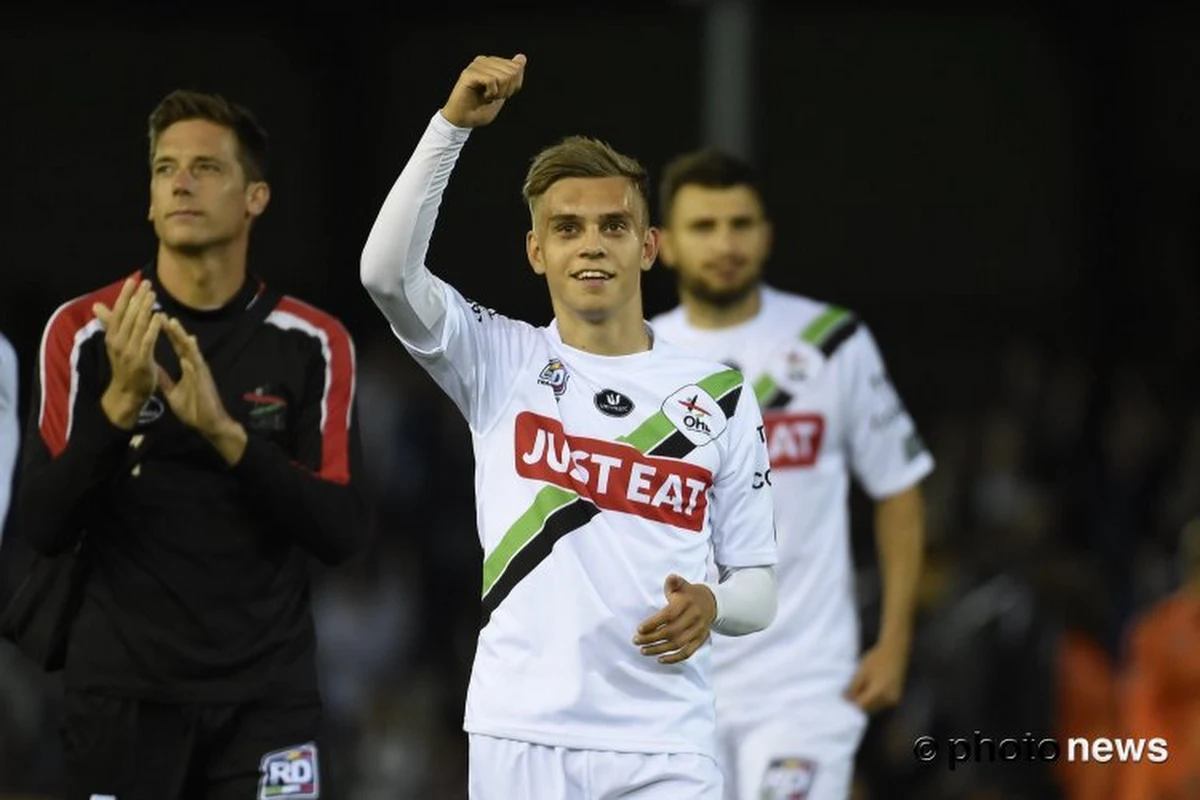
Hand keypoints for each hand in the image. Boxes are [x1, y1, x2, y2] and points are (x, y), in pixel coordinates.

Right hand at [94, 278, 163, 428]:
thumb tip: (97, 305)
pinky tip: (160, 316)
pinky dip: (152, 328)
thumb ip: (111, 324)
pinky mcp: (140, 360)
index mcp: (112, 336)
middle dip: (137, 298)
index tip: (132, 280)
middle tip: (147, 283)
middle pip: (128, 315)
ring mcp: (128, 351)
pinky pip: (147, 341)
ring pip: (137, 325)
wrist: (126, 393)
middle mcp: (117, 342)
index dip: (125, 295)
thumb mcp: (116, 343)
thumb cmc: (125, 366)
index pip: (118, 311)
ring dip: (145, 308)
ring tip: (153, 294)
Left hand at [157, 316, 246, 463]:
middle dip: (168, 326)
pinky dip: (192, 349)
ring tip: (169, 320)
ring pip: (187, 346)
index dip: (162, 331)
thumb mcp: (172, 393)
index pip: (172, 344)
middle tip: (156, 310)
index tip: (151, 317)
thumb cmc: (193, 409)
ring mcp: (199, 368)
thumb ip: (165, 379)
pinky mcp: (204, 375)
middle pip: (178, 340)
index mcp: (186, 366)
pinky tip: (187, 338)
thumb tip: (154, 367)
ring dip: (179, 333)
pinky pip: (197, 360)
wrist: (208, 423)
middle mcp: (192, 362)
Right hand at [440, 53, 526, 128]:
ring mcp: (475, 66)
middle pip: (512, 71)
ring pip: (503, 76)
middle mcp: (484, 60)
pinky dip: (492, 93)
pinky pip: (492, 80)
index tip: (501, 94)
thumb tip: (522, 57)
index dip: (514, 86)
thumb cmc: (481, 108)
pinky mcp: (469, 73)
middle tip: (494, 97)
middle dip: (507, 90)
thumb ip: (513, 75)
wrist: (463, 120)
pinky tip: (483, 97)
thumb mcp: (503, 92)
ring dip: (499, 93)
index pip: (517, 68)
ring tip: (487, 97)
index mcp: (492, 62)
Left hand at [633, 574, 716, 664]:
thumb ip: (674, 582)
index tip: (639, 629)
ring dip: (659, 650)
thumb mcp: (682, 585)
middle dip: (651, 638)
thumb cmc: (689, 594)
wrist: (711, 603)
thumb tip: (671, 578)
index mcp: (687, 603)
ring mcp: (698, 630)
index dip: (653, 623)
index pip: (669, 615)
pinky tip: (660, 659)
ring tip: (643, 650)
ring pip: (678, 644)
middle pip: (672, 632)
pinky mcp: (700, 640)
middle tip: (636, 641)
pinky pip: (687, 653)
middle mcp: (695, 617)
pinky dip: (674, 659)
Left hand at [845, 637, 910, 712]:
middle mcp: (889, 699)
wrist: (895, 651)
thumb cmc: (876, 659)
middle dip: (858, 704)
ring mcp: (894, 700)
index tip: (843, 700)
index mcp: (880, 692)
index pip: (862, 706)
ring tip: (858, 691)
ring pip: (875, 708)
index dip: (851, 705)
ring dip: (866, 704)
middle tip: (849, 695)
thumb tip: (845, 699)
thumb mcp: (861, 672)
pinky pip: (881, 704)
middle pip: (869, 710)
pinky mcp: (896, 698)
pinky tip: (868, 691)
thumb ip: (853, 687)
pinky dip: (873, 701)